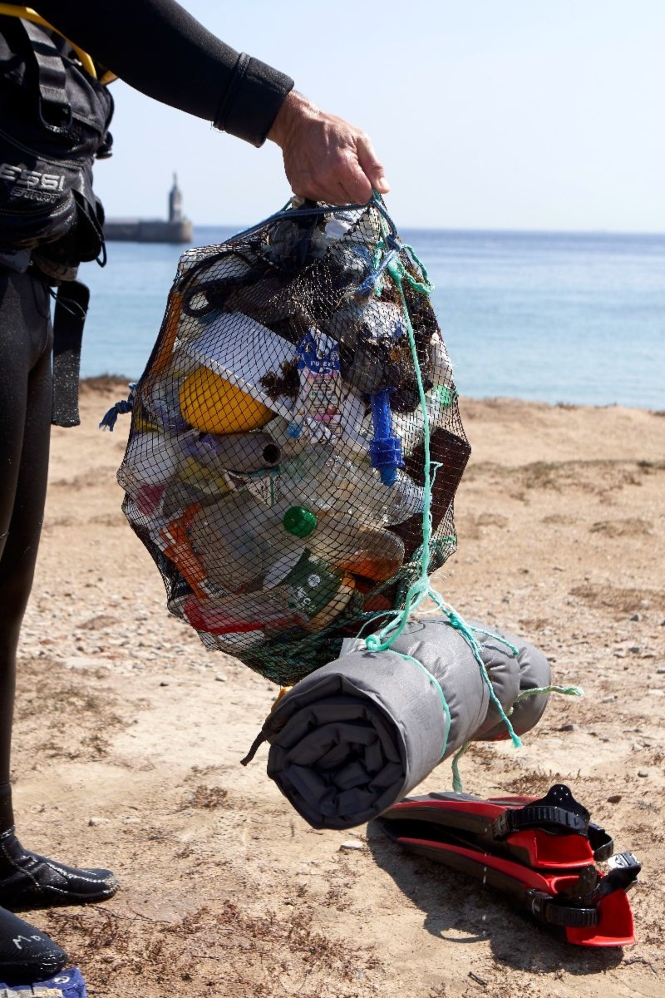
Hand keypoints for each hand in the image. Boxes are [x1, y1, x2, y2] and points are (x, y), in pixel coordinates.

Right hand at [268, 90, 388, 205]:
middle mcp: (325, 179)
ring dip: (337, 190)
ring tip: (330, 169)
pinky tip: (319, 173)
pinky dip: (323, 190)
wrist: (297, 126)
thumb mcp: (360, 140)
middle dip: (351, 188)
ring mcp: (310, 186)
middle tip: (343, 168)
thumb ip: (374, 167)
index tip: (360, 176)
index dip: (365, 187)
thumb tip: (383, 190)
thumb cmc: (331, 130)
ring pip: (335, 202)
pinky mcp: (300, 189)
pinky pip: (320, 199)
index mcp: (342, 166)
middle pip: (350, 200)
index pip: (363, 196)